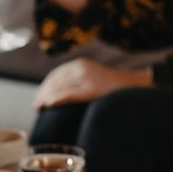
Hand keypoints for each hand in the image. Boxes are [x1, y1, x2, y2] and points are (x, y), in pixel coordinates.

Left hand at [34, 57, 153, 108]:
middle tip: (36, 105)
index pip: (57, 75)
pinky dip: (55, 99)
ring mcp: (87, 78)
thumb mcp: (94, 79)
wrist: (136, 87)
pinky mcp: (91, 89)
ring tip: (39, 107)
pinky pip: (68, 94)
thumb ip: (79, 82)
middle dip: (43, 92)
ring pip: (58, 87)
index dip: (45, 86)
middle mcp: (82, 68)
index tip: (39, 96)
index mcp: (82, 65)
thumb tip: (61, 93)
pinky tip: (47, 104)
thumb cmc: (116, 88)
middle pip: (54, 80)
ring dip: (45, 97)